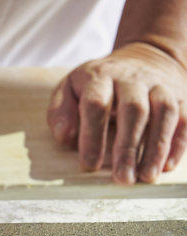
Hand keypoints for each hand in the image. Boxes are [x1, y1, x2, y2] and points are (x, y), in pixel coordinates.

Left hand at [47, 42, 186, 183]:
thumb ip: (61, 111)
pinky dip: (177, 143)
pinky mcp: (179, 96)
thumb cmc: (99, 83)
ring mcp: (158, 85)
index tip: (89, 165)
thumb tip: (64, 136)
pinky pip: (184, 118)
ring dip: (155, 147)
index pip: (96, 104)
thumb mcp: (71, 88)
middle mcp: (131, 78)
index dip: (92, 136)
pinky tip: (166, 166)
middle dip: (127, 146)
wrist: (143, 57)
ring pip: (163, 112)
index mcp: (99, 76)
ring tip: (146, 177)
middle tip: (122, 179)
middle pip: (133, 109)